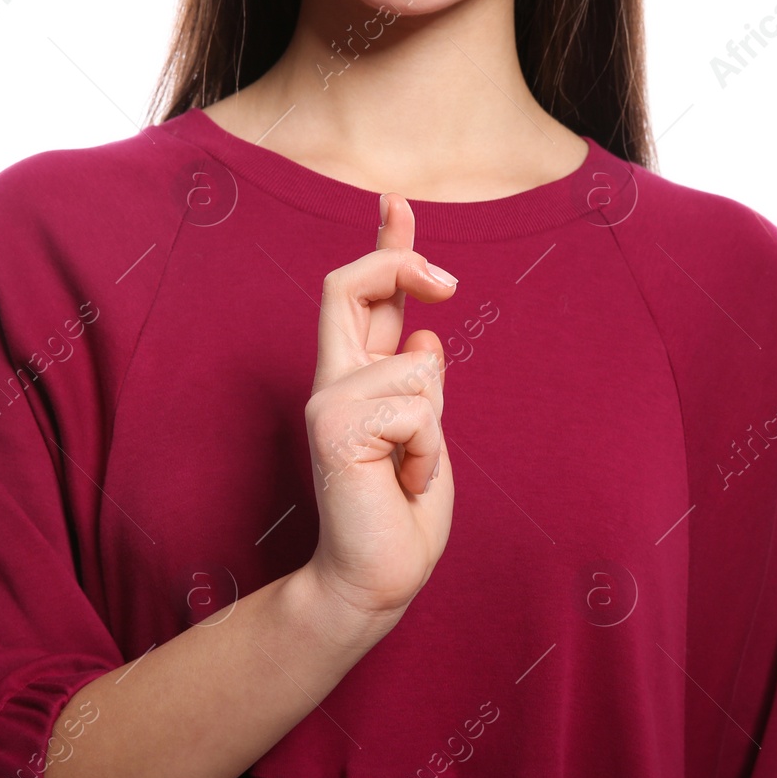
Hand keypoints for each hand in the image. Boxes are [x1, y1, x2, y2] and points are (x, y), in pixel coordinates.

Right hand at [302, 192, 455, 624]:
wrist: (376, 576)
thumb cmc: (399, 516)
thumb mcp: (423, 436)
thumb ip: (415, 386)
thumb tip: (425, 338)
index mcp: (353, 381)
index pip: (362, 297)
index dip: (385, 246)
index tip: (398, 202)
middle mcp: (331, 384)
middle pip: (347, 285)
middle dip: (398, 261)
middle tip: (448, 281)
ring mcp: (328, 404)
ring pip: (413, 368)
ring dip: (434, 428)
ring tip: (411, 473)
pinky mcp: (336, 429)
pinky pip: (417, 410)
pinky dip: (428, 453)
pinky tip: (403, 485)